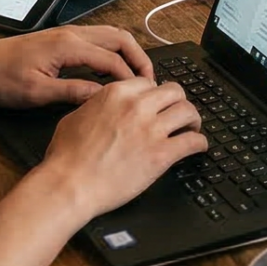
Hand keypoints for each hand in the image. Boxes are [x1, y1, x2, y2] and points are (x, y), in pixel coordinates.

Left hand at [0, 25, 153, 109]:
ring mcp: (66, 34)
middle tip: (151, 84)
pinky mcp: (61, 40)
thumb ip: (73, 93)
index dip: (133, 79)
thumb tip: (104, 99)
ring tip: (137, 80)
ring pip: (110, 36)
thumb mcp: (37, 93)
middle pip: (119, 38)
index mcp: (67, 46)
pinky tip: (113, 74)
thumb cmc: (1, 79)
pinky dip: (113, 52)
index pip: (113, 59)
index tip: (145, 97)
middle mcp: (70, 34)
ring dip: (127, 54)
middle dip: (139, 59)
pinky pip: (97, 40)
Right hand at [35, 75, 208, 218]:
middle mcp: (136, 107)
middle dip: (178, 101)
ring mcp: (151, 130)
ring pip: (188, 111)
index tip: (157, 103)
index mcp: (116, 94)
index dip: (155, 93)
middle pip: (175, 91)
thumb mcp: (75, 116)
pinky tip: (197, 147)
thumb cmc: (67, 156)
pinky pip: (193, 141)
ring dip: (193, 120)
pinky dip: (199, 143)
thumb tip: (104, 107)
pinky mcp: (161, 155)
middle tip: (178, 113)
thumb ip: (96, 106)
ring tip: (191, 128)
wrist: (71, 184)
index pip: (149, 82)